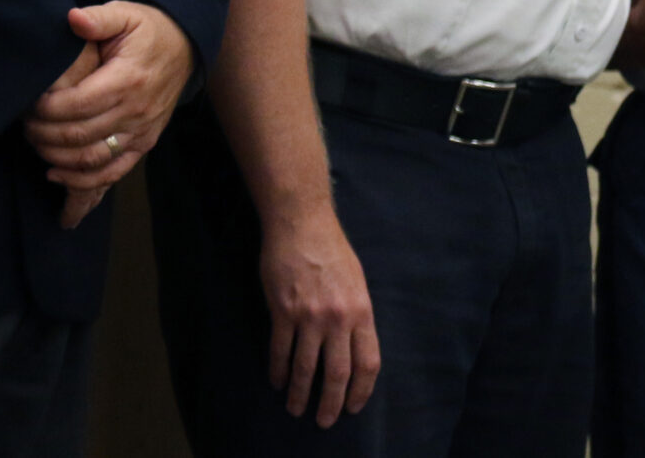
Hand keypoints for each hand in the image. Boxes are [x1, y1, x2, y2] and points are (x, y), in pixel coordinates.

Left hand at [25, 1, 196, 224]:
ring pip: (92, 158)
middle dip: (43, 134)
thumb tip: (73, 18)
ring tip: (36, 143)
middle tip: (24, 124)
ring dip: (57, 157)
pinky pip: (113, 171)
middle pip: (80, 135)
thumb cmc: (148, 30)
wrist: (184, 46)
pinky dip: (83, 180)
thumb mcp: (125, 14)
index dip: (46, 109)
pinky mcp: (145, 143)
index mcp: (128, 79)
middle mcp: (137, 110)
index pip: (77, 104)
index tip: (28, 104)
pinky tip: (57, 174)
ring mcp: (142, 130)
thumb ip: (98, 18)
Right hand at [260, 205, 380, 425]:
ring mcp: (309, 316)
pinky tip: (276, 382)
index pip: (368, 362)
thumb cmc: (333, 250)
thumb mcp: (357, 282)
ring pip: (305, 368)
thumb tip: (354, 347)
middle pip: (337, 373)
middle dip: (331, 403)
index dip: (361, 390)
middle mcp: (338, 318)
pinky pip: (280, 350)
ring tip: (296, 409)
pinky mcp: (282, 311)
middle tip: (324, 421)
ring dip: (300, 394)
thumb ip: (357, 315)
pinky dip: (277, 371)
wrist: (303, 224)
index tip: (353, 406)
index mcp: (362, 311)